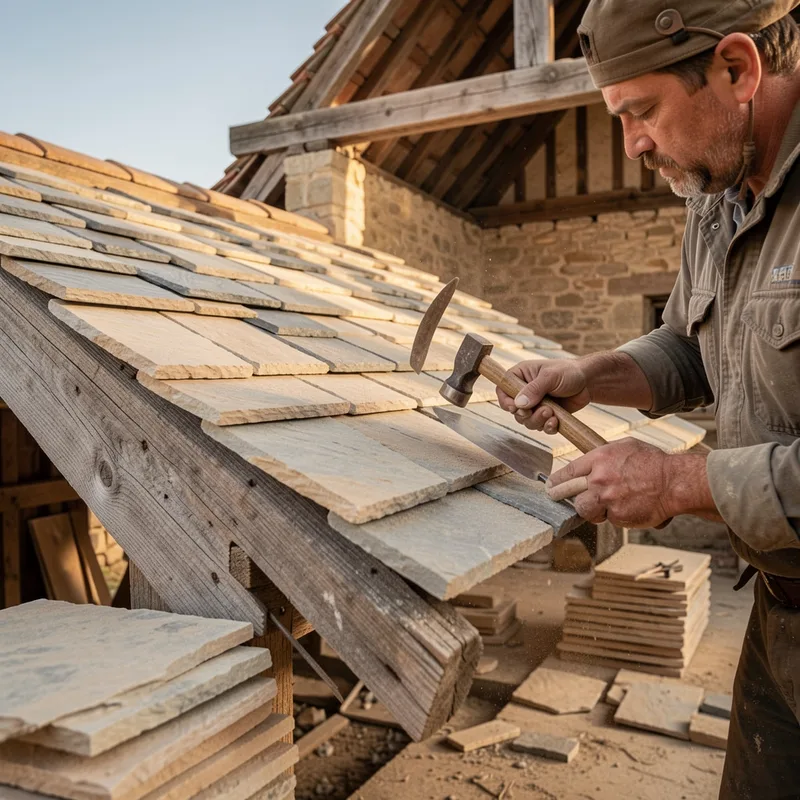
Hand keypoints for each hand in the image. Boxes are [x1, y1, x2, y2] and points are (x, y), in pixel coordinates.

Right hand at [496, 359, 590, 433]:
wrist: (588, 382)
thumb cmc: (568, 371)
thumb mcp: (550, 376)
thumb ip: (534, 389)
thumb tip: (518, 404)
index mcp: (520, 376)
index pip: (502, 390)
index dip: (505, 401)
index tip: (514, 408)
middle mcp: (524, 392)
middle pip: (514, 411)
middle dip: (528, 414)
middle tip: (544, 409)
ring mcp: (535, 405)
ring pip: (526, 421)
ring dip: (538, 421)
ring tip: (552, 413)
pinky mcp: (546, 415)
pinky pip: (540, 427)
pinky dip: (547, 427)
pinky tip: (556, 420)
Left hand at [545, 438, 674, 526]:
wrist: (674, 482)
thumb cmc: (653, 463)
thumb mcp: (625, 447)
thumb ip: (603, 456)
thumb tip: (589, 463)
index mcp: (599, 459)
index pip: (568, 471)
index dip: (556, 480)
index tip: (550, 484)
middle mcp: (599, 478)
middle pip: (567, 492)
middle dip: (559, 495)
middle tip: (554, 497)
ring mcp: (607, 499)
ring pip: (584, 510)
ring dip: (591, 509)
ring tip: (604, 504)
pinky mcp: (617, 516)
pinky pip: (607, 519)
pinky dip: (614, 516)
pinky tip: (626, 507)